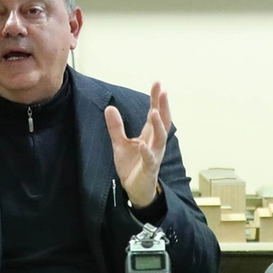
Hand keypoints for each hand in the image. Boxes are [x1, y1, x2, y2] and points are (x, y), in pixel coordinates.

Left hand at [105, 82, 169, 208]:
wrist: (135, 189)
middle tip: (163, 91)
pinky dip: (146, 152)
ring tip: (154, 112)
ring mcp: (154, 155)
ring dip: (157, 125)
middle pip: (162, 121)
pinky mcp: (149, 168)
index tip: (158, 83)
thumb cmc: (132, 165)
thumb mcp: (120, 143)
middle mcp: (155, 142)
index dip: (156, 99)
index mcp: (149, 135)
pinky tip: (142, 145)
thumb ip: (116, 127)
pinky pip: (149, 159)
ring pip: (160, 138)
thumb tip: (110, 107)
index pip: (154, 113)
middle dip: (163, 106)